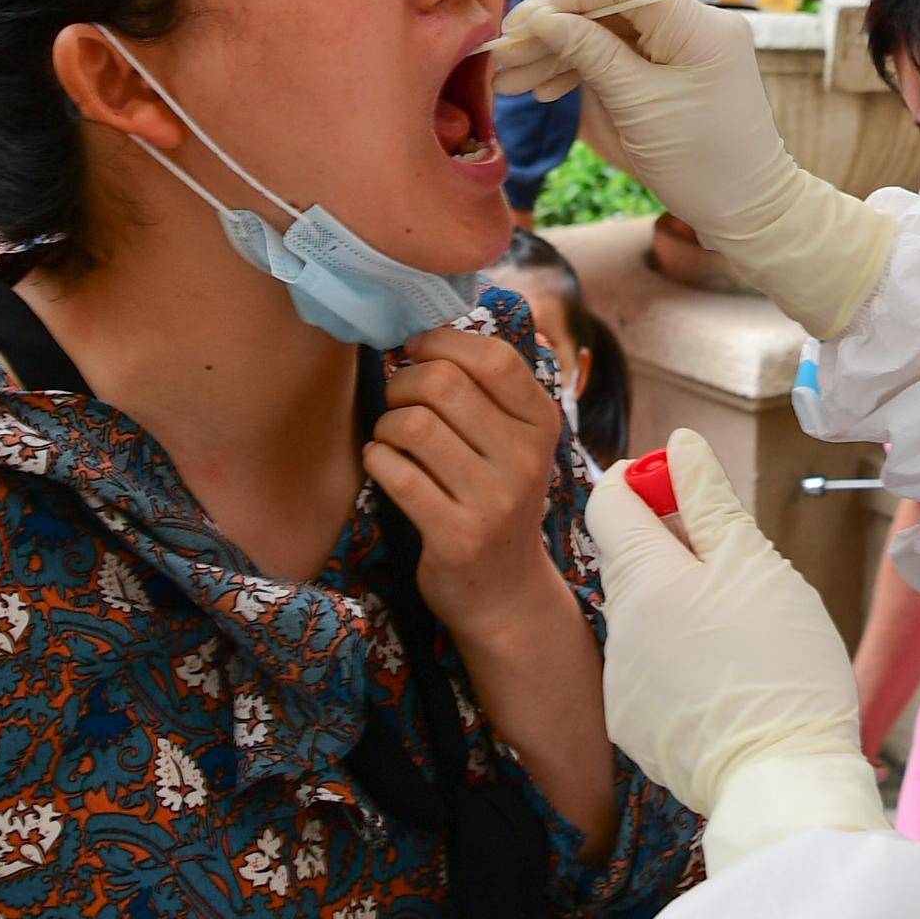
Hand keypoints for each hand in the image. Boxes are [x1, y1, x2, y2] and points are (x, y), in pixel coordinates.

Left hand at [364, 326, 568, 653]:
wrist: (505, 592)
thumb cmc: (495, 499)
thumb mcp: (514, 442)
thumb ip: (488, 391)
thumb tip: (430, 326)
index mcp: (542, 424)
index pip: (493, 357)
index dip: (442, 342)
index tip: (417, 351)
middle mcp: (526, 460)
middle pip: (443, 384)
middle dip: (403, 383)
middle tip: (397, 400)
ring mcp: (494, 501)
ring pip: (412, 426)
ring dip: (386, 426)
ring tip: (391, 439)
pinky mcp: (457, 536)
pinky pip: (395, 474)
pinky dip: (377, 461)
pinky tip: (384, 466)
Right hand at [492, 0, 794, 245]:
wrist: (747, 211)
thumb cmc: (703, 164)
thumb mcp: (637, 106)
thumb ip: (590, 54)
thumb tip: (543, 19)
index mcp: (699, 26)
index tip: (520, 22)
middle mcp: (695, 26)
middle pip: (609, 8)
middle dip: (553, 31)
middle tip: (502, 57)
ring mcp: (685, 48)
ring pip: (608, 34)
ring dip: (559, 54)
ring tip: (510, 81)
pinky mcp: (673, 71)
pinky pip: (621, 57)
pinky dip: (583, 70)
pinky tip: (546, 89)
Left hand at [587, 428, 885, 867]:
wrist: (782, 780)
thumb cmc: (780, 663)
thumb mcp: (756, 565)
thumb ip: (711, 501)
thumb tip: (680, 444)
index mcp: (641, 577)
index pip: (608, 500)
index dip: (645, 480)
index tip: (685, 488)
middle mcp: (615, 627)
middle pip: (633, 561)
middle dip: (678, 551)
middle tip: (741, 570)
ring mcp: (621, 682)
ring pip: (646, 618)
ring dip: (683, 609)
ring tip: (744, 635)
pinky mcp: (635, 727)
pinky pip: (652, 671)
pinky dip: (682, 663)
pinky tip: (727, 681)